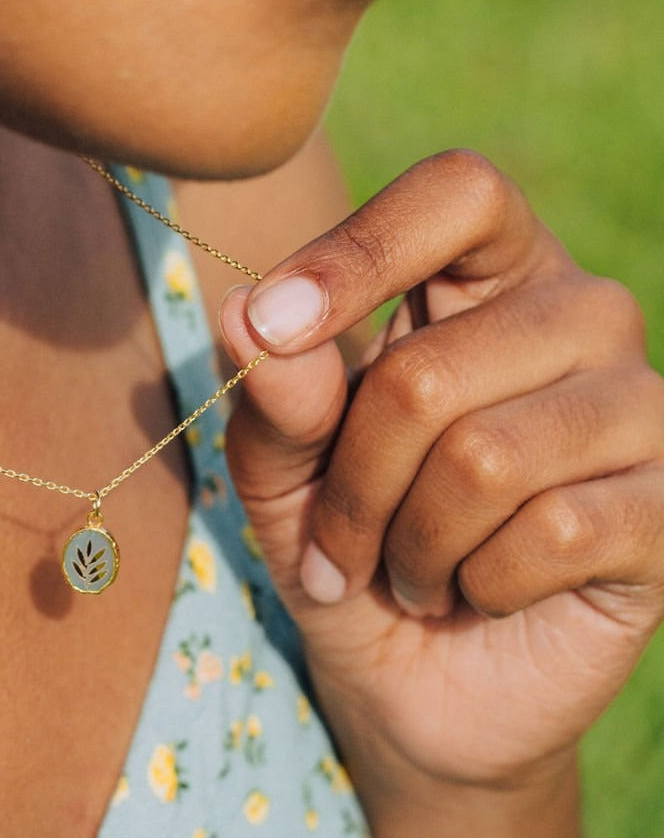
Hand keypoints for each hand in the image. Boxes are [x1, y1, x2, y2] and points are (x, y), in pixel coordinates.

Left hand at [219, 150, 663, 827]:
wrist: (413, 674)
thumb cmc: (346, 538)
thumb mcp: (282, 469)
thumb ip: (272, 395)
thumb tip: (244, 314)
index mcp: (484, 276)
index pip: (457, 194)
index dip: (361, 251)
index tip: (272, 323)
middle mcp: (577, 317)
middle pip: (428, 370)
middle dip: (352, 483)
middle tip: (341, 540)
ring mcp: (639, 408)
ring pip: (483, 458)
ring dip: (408, 541)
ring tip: (408, 568)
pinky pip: (553, 532)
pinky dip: (478, 581)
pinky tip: (478, 590)